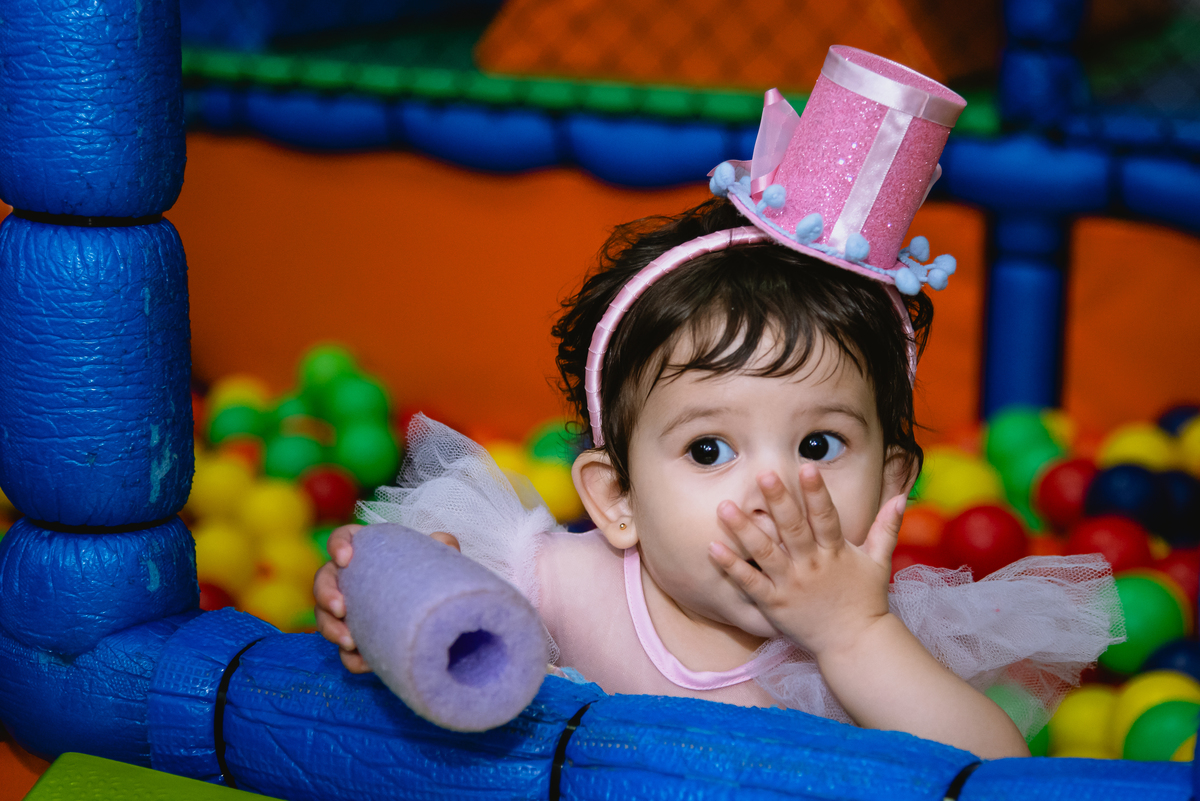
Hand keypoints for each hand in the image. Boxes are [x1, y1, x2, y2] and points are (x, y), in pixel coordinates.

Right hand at [313, 524, 460, 673]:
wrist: (440, 614)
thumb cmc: (430, 577)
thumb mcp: (439, 560)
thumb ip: (442, 545)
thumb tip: (443, 540)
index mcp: (367, 553)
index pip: (343, 539)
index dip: (338, 545)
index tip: (346, 558)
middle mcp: (351, 580)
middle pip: (323, 580)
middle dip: (326, 594)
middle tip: (341, 608)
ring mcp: (350, 611)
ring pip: (324, 617)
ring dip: (331, 629)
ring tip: (350, 641)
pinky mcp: (357, 639)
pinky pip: (344, 652)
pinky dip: (351, 658)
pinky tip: (365, 663)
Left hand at [708, 463, 906, 656]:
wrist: (855, 645)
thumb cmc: (866, 600)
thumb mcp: (879, 562)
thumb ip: (886, 528)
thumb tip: (902, 497)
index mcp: (835, 552)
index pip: (826, 517)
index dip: (817, 493)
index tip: (807, 467)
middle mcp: (811, 566)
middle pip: (793, 529)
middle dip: (779, 501)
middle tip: (763, 474)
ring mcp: (791, 585)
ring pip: (765, 553)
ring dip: (744, 530)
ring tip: (724, 507)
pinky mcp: (774, 604)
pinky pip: (749, 583)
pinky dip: (731, 567)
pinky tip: (712, 548)